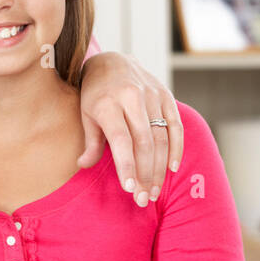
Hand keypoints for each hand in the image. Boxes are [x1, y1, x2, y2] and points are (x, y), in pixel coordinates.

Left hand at [77, 52, 182, 207]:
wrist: (112, 61)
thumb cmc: (95, 93)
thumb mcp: (86, 114)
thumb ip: (90, 141)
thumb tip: (84, 166)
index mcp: (108, 103)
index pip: (121, 140)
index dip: (126, 165)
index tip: (129, 188)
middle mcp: (132, 98)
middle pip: (144, 143)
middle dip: (145, 174)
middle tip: (143, 199)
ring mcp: (152, 96)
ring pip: (161, 138)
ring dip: (159, 168)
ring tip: (153, 191)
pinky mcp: (166, 96)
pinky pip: (175, 126)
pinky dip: (175, 148)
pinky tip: (171, 168)